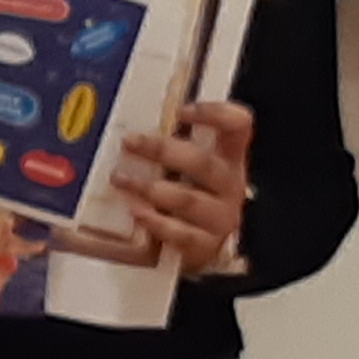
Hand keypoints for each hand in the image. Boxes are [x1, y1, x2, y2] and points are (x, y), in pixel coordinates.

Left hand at [112, 99, 254, 274]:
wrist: (202, 247)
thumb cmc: (190, 195)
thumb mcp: (188, 169)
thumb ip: (171, 148)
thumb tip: (130, 131)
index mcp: (230, 157)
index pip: (238, 126)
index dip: (215, 114)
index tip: (182, 111)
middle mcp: (230, 185)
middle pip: (203, 163)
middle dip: (163, 150)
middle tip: (129, 142)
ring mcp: (221, 217)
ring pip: (188, 199)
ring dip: (150, 187)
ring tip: (119, 178)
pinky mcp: (206, 246)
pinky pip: (181, 234)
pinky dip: (156, 222)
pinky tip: (136, 211)